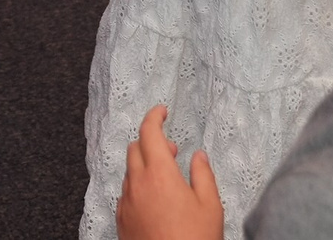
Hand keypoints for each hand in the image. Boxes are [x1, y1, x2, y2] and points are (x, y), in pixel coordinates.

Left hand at [116, 106, 220, 239]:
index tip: (162, 111)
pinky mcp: (121, 221)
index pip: (149, 132)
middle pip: (134, 148)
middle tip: (171, 150)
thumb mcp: (210, 205)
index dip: (154, 116)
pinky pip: (126, 193)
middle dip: (151, 141)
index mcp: (159, 174)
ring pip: (129, 171)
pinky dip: (138, 186)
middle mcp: (136, 184)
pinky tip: (156, 200)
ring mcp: (126, 203)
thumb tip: (198, 156)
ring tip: (166, 178)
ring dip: (144, 165)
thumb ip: (203, 174)